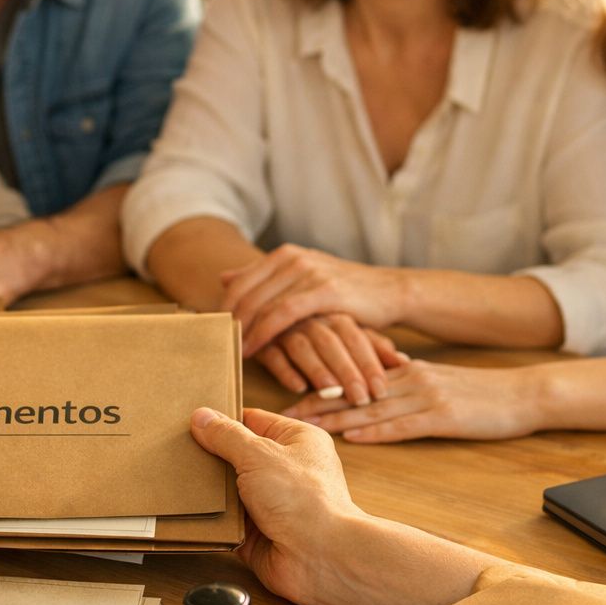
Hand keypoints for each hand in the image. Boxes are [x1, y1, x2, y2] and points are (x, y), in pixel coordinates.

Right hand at [188, 407, 362, 604]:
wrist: (319, 557)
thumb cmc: (305, 500)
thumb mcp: (259, 454)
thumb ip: (227, 436)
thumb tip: (202, 417)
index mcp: (296, 441)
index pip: (253, 421)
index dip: (224, 420)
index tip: (192, 420)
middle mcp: (286, 471)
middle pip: (238, 456)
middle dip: (212, 456)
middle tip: (177, 448)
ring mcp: (271, 503)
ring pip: (229, 489)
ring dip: (210, 489)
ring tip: (178, 477)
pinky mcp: (257, 533)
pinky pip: (227, 521)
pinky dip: (212, 518)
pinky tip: (189, 509)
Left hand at [221, 245, 405, 355]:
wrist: (389, 291)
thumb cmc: (344, 291)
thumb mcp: (301, 278)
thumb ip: (263, 277)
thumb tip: (224, 276)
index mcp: (285, 254)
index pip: (240, 280)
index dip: (224, 307)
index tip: (216, 330)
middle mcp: (293, 258)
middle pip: (246, 292)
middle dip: (230, 321)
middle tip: (218, 344)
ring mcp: (309, 273)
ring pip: (261, 303)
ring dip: (243, 329)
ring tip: (231, 350)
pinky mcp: (324, 291)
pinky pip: (283, 314)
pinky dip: (263, 332)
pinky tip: (253, 349)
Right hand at [254, 313, 405, 404]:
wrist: (271, 308)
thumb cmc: (319, 329)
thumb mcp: (349, 335)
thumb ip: (374, 346)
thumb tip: (405, 362)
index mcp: (335, 316)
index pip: (356, 337)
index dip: (369, 364)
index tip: (382, 391)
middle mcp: (311, 319)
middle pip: (332, 343)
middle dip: (347, 372)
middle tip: (361, 399)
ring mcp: (285, 328)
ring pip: (302, 347)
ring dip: (318, 371)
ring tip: (333, 394)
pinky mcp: (261, 341)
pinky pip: (271, 354)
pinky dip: (284, 370)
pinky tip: (297, 387)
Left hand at [284, 360, 543, 441]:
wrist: (523, 393)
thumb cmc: (478, 392)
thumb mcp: (434, 378)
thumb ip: (401, 378)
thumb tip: (371, 379)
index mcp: (402, 369)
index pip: (350, 373)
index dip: (315, 382)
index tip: (284, 392)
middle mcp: (408, 378)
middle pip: (351, 390)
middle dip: (313, 403)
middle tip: (277, 417)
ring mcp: (425, 396)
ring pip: (370, 406)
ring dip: (334, 418)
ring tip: (302, 428)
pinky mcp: (443, 417)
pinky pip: (402, 425)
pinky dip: (375, 432)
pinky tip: (352, 438)